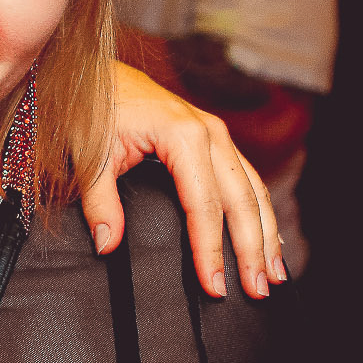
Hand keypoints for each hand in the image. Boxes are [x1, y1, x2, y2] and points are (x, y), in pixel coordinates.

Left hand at [80, 63, 281, 300]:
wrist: (96, 73)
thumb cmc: (92, 109)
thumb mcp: (89, 156)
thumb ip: (100, 202)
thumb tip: (108, 244)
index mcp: (183, 136)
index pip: (205, 206)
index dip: (211, 250)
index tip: (213, 285)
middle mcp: (210, 133)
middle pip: (241, 200)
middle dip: (252, 249)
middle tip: (258, 290)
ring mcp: (217, 134)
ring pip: (253, 189)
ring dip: (266, 233)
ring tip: (274, 274)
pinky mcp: (214, 138)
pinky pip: (246, 178)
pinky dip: (259, 211)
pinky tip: (267, 238)